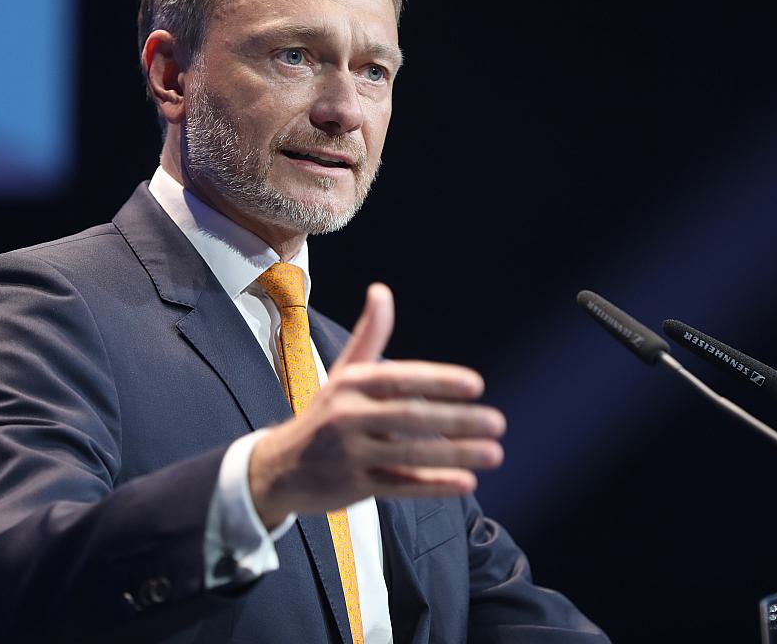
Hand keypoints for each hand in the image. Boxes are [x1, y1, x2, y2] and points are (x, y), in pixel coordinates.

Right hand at [248, 283, 505, 527]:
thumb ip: (369, 336)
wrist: (279, 468)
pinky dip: (433, 485)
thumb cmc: (324, 414)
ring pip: (410, 455)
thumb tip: (381, 289)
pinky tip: (466, 482)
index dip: (437, 381)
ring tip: (494, 453)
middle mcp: (347, 417)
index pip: (399, 379)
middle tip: (497, 422)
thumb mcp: (344, 373)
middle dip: (456, 420)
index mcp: (351, 384)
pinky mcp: (354, 487)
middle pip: (409, 418)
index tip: (475, 385)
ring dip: (455, 454)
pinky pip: (400, 486)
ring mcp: (350, 455)